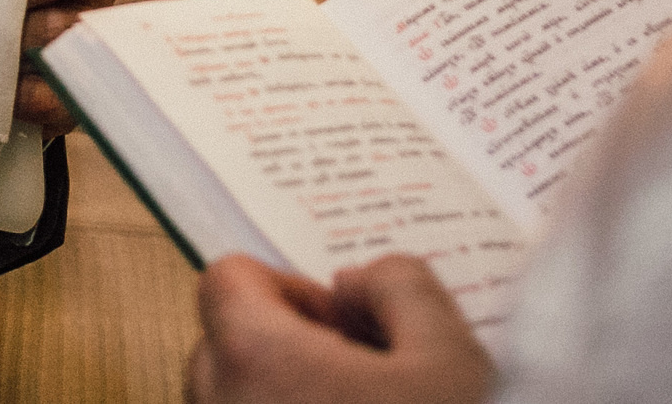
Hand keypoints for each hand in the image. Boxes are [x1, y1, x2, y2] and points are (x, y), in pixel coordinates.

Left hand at [186, 254, 492, 403]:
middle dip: (279, 345)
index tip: (338, 321)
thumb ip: (401, 287)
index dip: (284, 288)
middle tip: (356, 368)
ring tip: (361, 403)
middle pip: (221, 345)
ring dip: (277, 392)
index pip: (225, 280)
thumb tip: (357, 281)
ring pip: (230, 399)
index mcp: (257, 359)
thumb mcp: (450, 356)